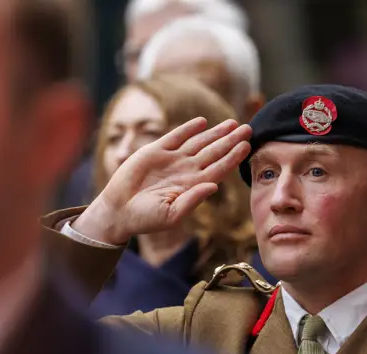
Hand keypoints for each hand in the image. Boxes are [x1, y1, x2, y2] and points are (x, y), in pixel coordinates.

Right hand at [73, 118, 251, 243]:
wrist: (119, 210)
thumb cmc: (146, 218)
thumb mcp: (172, 214)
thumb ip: (192, 200)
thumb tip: (214, 187)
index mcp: (194, 186)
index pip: (219, 168)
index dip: (233, 157)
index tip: (247, 146)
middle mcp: (187, 170)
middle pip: (214, 152)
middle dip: (230, 140)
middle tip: (248, 128)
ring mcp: (173, 159)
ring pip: (199, 142)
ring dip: (215, 132)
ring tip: (232, 123)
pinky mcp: (156, 151)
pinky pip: (176, 136)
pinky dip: (188, 129)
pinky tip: (202, 122)